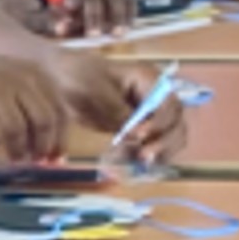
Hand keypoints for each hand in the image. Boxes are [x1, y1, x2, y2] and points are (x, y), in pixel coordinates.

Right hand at [0, 40, 71, 163]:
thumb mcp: (14, 82)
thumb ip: (34, 108)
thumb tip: (54, 152)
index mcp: (34, 73)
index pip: (60, 112)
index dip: (60, 141)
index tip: (54, 160)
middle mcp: (17, 77)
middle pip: (43, 122)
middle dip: (41, 149)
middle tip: (34, 162)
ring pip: (16, 130)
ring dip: (17, 151)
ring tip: (13, 158)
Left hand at [43, 0, 133, 39]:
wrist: (78, 21)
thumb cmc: (62, 22)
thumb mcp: (50, 22)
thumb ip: (51, 23)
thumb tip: (60, 28)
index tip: (71, 7)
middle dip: (95, 15)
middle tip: (93, 34)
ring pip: (117, 0)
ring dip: (117, 17)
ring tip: (116, 34)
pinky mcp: (124, 4)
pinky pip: (131, 5)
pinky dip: (130, 16)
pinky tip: (127, 30)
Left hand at [51, 51, 186, 163]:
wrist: (62, 79)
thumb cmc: (81, 78)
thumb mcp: (99, 94)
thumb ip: (120, 115)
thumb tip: (139, 135)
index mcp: (150, 80)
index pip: (169, 104)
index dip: (159, 122)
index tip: (140, 135)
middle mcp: (156, 96)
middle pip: (175, 122)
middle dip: (164, 141)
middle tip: (144, 156)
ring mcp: (150, 112)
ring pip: (170, 135)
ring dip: (160, 151)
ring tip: (139, 161)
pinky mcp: (139, 127)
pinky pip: (153, 142)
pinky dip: (148, 153)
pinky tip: (133, 160)